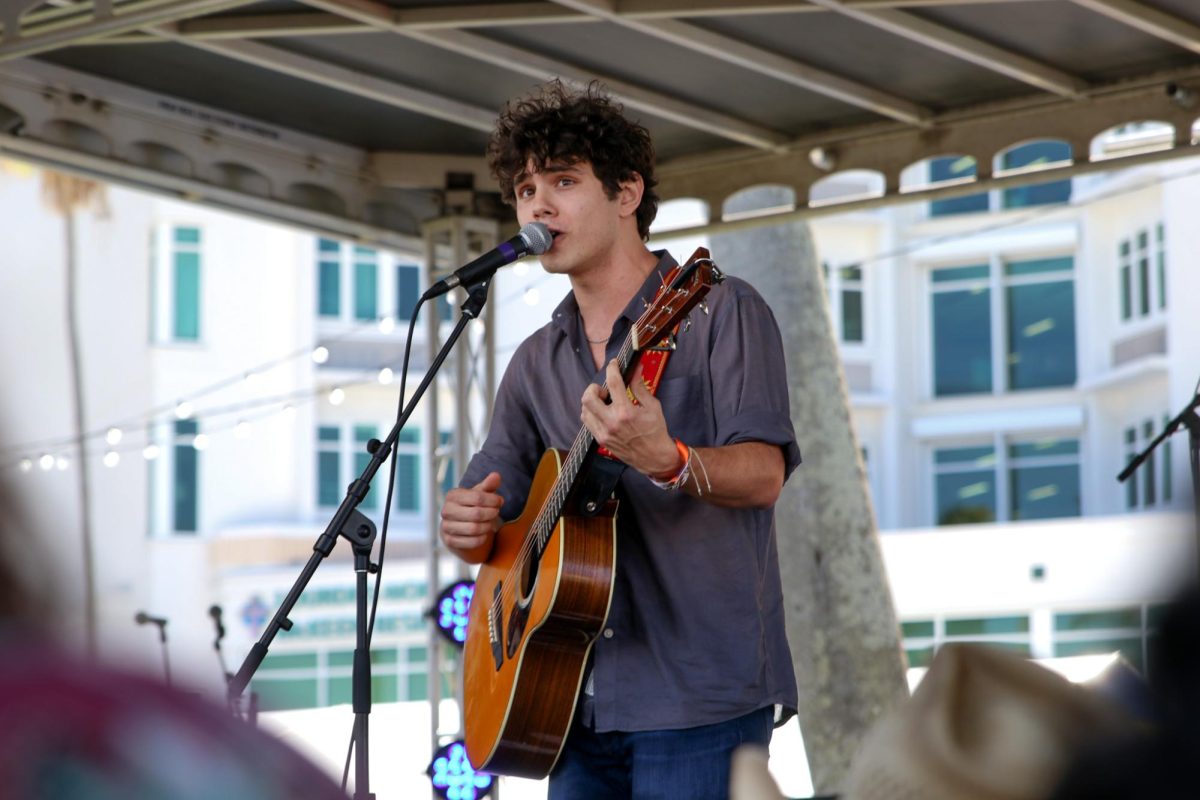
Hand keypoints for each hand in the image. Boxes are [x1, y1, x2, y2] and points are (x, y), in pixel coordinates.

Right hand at [440, 472, 503, 562]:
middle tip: (496, 512)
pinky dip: (483, 538)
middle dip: (491, 513)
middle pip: (476, 514)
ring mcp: (446, 527)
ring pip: (475, 529)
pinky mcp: (450, 541)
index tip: (500, 501)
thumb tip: (496, 475)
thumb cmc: (471, 507)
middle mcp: (446, 510)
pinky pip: (472, 541)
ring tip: (490, 523)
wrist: (459, 527)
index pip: (477, 497)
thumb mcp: (480, 495)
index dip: (493, 500)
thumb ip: (488, 485)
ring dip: (488, 526)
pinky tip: (485, 533)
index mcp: (452, 495)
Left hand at [580, 360, 680, 476]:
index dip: (612, 369)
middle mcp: (612, 422)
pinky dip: (591, 413)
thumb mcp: (652, 406)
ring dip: (591, 401)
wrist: (654, 457)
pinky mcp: (601, 440)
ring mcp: (604, 432)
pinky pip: (588, 422)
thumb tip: (636, 369)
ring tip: (604, 401)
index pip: (613, 383)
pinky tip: (602, 412)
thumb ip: (640, 387)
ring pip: (584, 410)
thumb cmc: (656, 431)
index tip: (614, 364)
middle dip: (594, 387)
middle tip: (604, 389)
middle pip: (588, 397)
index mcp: (626, 412)